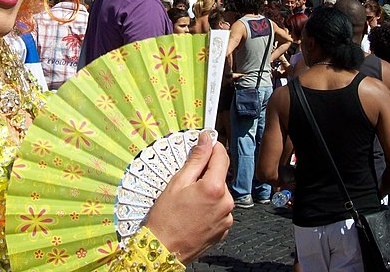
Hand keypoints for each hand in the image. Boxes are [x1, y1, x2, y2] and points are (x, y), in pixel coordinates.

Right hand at [145, 131, 233, 262]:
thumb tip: (206, 139)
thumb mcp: (178, 182)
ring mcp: (227, 218)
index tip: (205, 143)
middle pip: (220, 176)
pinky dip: (210, 207)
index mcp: (215, 188)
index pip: (221, 156)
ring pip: (220, 193)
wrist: (163, 250)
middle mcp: (226, 203)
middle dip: (206, 174)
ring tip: (189, 202)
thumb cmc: (166, 217)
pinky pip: (220, 210)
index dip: (213, 147)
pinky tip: (194, 212)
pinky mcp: (224, 229)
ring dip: (208, 191)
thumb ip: (196, 159)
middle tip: (187, 182)